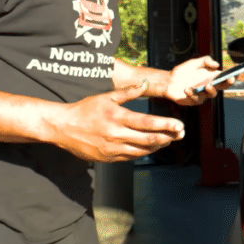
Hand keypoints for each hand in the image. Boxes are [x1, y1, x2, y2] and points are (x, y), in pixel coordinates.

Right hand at [48, 81, 184, 162]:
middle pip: (148, 139)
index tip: (179, 125)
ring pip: (141, 150)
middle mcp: (116, 134)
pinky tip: (150, 147)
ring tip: (168, 140)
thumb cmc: (85, 110)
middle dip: (167, 137)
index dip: (166, 125)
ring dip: (157, 146)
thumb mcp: (106, 96)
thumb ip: (128, 92)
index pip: (148, 123)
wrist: (63, 127)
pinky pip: (130, 157)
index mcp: (117, 117)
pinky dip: (143, 152)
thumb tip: (145, 84)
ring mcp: (112, 148)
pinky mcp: (108, 158)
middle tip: (180, 135)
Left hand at [165, 56, 233, 105]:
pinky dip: (193, 93)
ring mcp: (203, 94)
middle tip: (229, 79)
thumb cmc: (183, 72)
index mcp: (211, 77)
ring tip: (206, 85)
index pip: (225, 77)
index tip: (238, 72)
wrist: (169, 80)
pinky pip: (197, 99)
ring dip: (211, 90)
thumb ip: (206, 60)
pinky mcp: (194, 101)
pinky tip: (187, 89)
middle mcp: (209, 86)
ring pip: (212, 95)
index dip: (233, 76)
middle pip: (222, 87)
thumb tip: (217, 65)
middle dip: (228, 83)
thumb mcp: (194, 62)